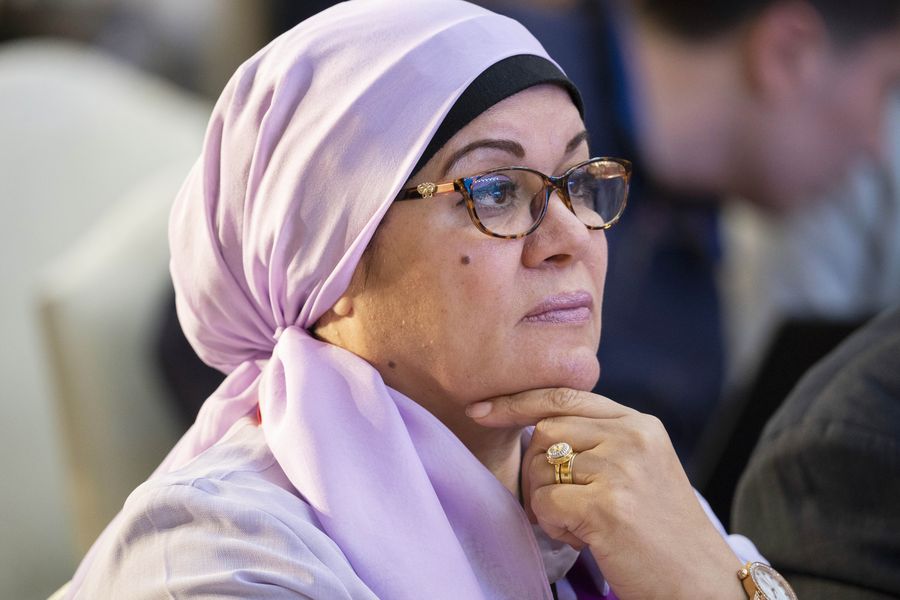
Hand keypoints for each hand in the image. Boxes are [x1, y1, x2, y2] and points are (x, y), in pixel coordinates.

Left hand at [467, 388, 744, 599]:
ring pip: (540, 466)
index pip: (565, 396)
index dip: (518, 401)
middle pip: (546, 430)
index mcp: (641, 424)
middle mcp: (633, 437)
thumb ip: (602, 442)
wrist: (704, 585)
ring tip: (581, 525)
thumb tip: (537, 428)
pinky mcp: (607, 505)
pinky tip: (583, 539)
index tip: (481, 409)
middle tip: (563, 507)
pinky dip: (552, 525)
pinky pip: (543, 502)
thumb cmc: (663, 535)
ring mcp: (621, 469)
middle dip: (535, 469)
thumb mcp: (642, 470)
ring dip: (546, 501)